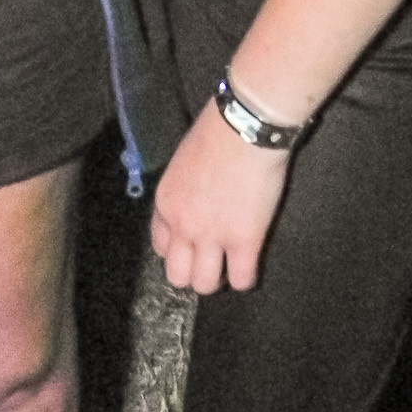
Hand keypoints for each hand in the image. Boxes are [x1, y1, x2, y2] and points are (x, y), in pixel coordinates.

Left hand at [151, 99, 291, 293]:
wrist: (244, 127)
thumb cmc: (217, 131)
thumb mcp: (184, 161)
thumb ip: (184, 188)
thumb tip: (196, 197)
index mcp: (166, 203)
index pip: (160, 247)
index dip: (178, 249)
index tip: (193, 245)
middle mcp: (183, 225)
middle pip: (177, 275)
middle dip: (194, 271)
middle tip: (213, 259)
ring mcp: (212, 236)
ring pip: (205, 284)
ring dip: (220, 278)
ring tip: (232, 264)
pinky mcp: (245, 240)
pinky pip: (242, 280)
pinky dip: (246, 277)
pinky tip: (251, 263)